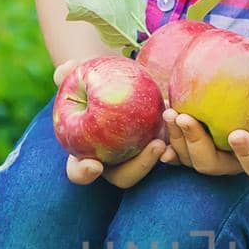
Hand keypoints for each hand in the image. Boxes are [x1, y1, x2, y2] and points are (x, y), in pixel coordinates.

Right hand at [54, 58, 167, 187]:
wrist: (123, 78)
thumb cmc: (95, 78)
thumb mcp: (82, 74)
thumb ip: (69, 74)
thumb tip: (64, 71)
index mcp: (85, 154)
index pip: (80, 172)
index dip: (84, 173)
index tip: (94, 166)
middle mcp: (113, 163)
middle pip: (124, 177)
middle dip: (138, 167)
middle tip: (154, 147)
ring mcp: (138, 158)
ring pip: (151, 168)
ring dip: (161, 158)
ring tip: (168, 141)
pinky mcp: (161, 147)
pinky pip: (172, 153)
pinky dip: (178, 143)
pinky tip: (184, 125)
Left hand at [161, 79, 248, 176]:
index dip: (244, 153)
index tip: (236, 134)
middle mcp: (230, 165)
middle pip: (209, 165)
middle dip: (195, 144)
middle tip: (186, 119)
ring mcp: (209, 158)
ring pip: (188, 158)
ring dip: (176, 138)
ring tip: (171, 112)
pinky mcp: (192, 147)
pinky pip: (175, 146)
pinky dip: (165, 136)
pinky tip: (160, 115)